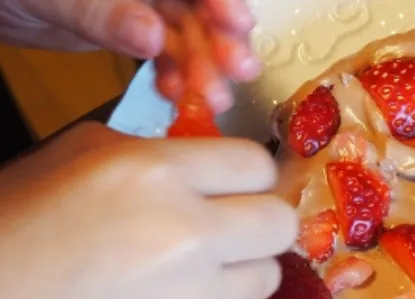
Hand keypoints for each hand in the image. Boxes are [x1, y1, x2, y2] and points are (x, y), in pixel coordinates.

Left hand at [0, 0, 258, 110]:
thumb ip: (99, 10)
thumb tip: (151, 34)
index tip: (238, 23)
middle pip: (194, 5)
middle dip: (219, 38)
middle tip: (236, 70)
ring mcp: (133, 1)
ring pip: (182, 33)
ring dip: (201, 67)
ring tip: (211, 96)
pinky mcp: (122, 27)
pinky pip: (159, 52)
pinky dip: (170, 74)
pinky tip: (175, 93)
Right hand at [0, 122, 296, 298]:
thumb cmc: (10, 230)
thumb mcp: (70, 160)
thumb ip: (148, 155)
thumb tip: (202, 167)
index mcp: (151, 174)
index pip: (255, 163)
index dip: (249, 175)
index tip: (238, 186)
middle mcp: (184, 236)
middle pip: (281, 223)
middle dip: (262, 222)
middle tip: (235, 229)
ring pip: (266, 278)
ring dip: (240, 271)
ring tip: (193, 273)